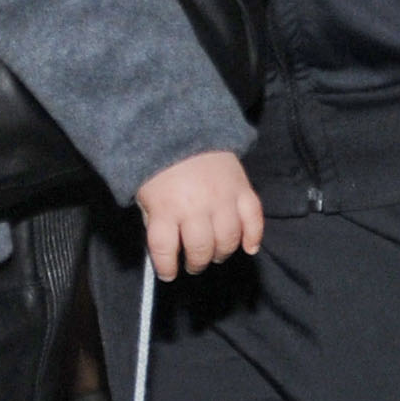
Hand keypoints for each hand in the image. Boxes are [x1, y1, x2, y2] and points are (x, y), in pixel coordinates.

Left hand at [134, 150, 264, 280]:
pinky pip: (254, 218)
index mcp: (166, 207)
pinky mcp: (241, 188)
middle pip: (200, 248)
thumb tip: (167, 247)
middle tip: (194, 263)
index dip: (166, 267)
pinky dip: (254, 236)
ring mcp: (222, 198)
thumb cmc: (159, 164)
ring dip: (221, 253)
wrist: (184, 127)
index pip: (165, 248)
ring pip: (228, 239)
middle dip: (196, 262)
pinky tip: (249, 247)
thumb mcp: (144, 192)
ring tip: (215, 254)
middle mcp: (195, 206)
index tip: (169, 273)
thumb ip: (154, 219)